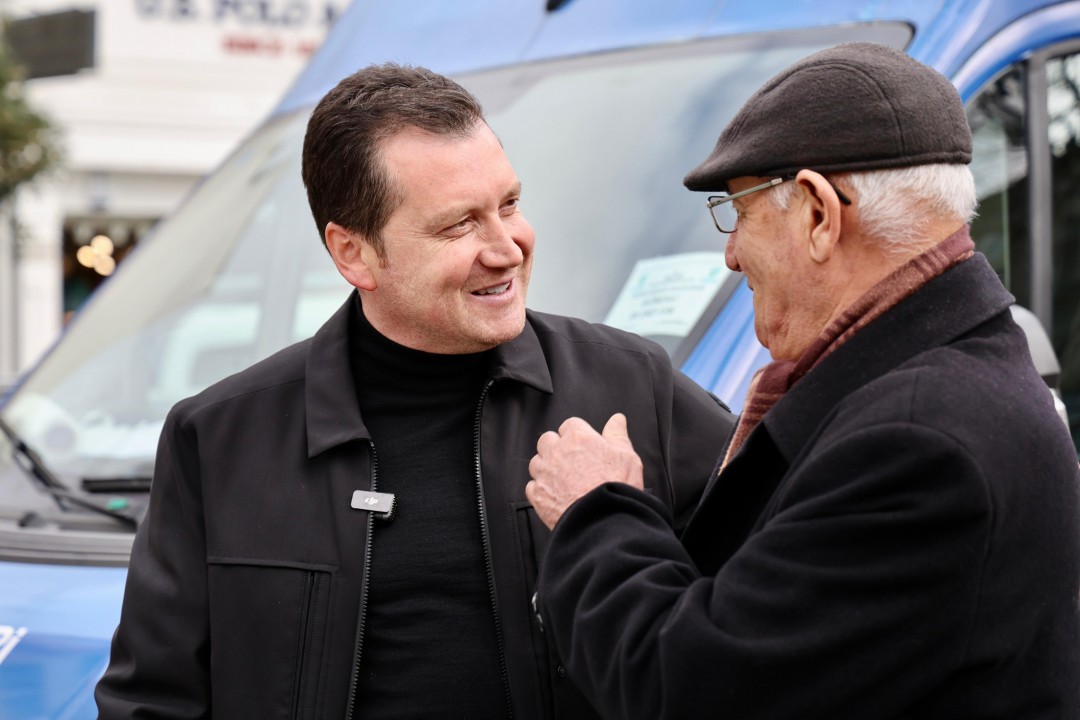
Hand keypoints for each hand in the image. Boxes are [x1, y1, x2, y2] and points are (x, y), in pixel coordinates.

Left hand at [526, 413, 644, 529]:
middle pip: (548, 440)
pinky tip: (556, 494)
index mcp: (578, 439)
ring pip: (537, 462)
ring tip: (564, 479)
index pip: (570, 425)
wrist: (602, 521)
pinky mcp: (537, 494)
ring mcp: (544, 473)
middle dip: (557, 447)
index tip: (584, 445)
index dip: (578, 435)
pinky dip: (541, 488)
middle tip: (573, 460)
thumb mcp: (627, 456)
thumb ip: (617, 434)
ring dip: (546, 467)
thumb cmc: (615, 489)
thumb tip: (617, 420)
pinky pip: (532, 485)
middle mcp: (557, 452)